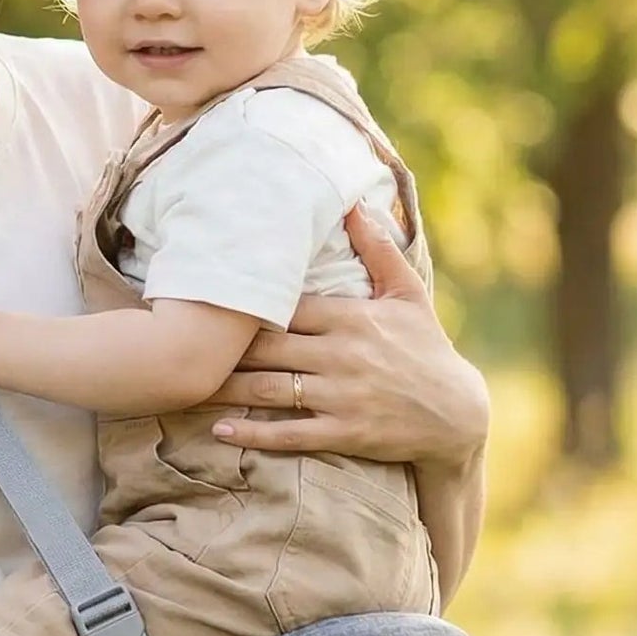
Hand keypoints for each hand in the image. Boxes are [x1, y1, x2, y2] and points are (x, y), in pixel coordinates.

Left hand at [204, 204, 488, 464]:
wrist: (458, 413)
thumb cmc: (426, 348)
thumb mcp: (408, 293)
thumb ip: (377, 248)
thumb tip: (352, 203)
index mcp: (351, 317)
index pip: (284, 307)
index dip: (243, 306)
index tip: (204, 301)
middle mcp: (341, 355)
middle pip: (266, 348)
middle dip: (222, 348)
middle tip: (178, 344)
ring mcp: (341, 396)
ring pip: (270, 390)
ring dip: (225, 389)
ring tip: (186, 388)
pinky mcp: (344, 432)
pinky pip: (290, 433)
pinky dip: (253, 433)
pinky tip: (221, 429)